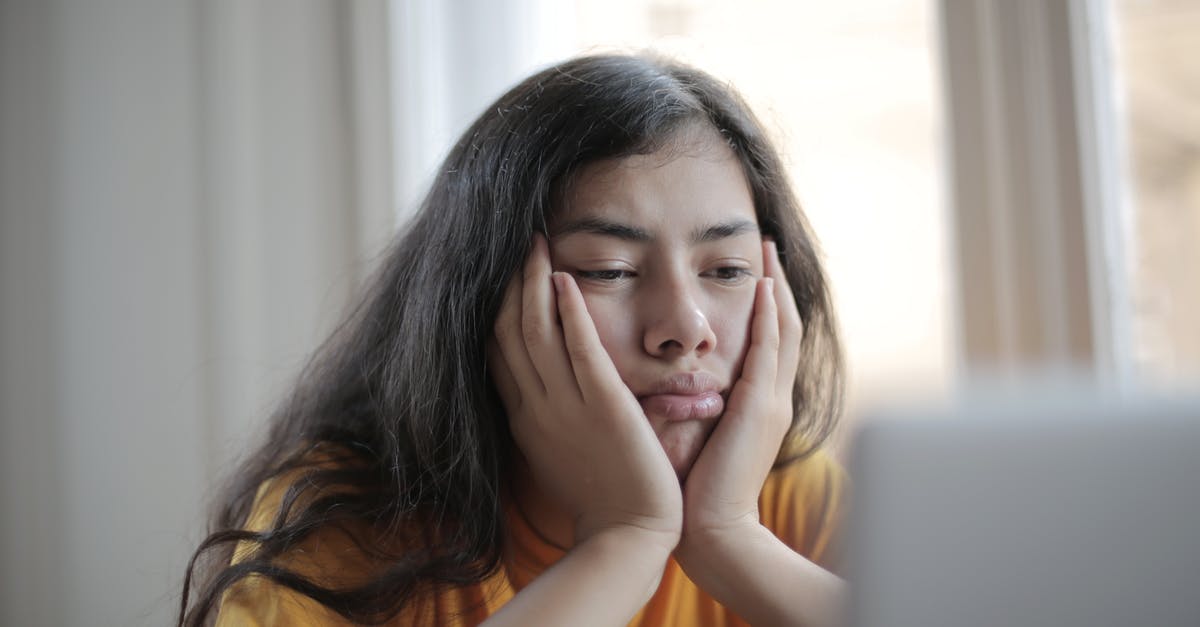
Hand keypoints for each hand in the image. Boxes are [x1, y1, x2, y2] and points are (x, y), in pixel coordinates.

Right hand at [489, 234, 682, 547]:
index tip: (500, 275)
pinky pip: (579, 349)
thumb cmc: (602, 499)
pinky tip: (564, 279)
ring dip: (534, 282)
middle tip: (518, 242)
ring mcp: (566, 407)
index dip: (495, 309)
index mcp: (526, 419)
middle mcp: (537, 407)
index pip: (497, 352)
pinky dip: (568, 311)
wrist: (628, 538)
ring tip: (536, 243)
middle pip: (508, 332)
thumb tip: (541, 390)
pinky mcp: (604, 407)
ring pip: (536, 332)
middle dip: (510, 283)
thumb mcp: (560, 453)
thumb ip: (547, 418)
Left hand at [677, 240, 801, 547]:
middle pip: (782, 326)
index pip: (766, 342)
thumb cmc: (695, 491)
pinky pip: (770, 349)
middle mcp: (772, 397)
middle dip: (775, 284)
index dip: (763, 305)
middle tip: (766, 246)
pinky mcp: (761, 407)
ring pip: (783, 329)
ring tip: (767, 252)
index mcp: (757, 405)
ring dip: (776, 287)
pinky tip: (763, 285)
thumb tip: (665, 384)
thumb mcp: (698, 437)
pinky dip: (769, 315)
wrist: (714, 532)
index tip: (752, 272)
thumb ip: (692, 406)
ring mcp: (772, 400)